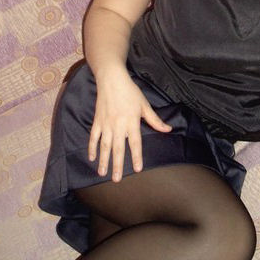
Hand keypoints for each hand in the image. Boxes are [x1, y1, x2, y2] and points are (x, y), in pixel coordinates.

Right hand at [88, 66, 171, 181]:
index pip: (135, 143)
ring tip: (102, 173)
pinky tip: (92, 158)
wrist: (111, 80)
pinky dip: (92, 147)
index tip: (137, 169)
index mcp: (132, 121)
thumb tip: (168, 129)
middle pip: (118, 148)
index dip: (136, 156)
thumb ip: (155, 120)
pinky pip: (93, 137)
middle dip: (117, 165)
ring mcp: (106, 124)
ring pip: (104, 145)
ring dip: (103, 160)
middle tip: (117, 179)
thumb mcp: (145, 105)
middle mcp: (118, 125)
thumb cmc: (130, 92)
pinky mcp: (97, 121)